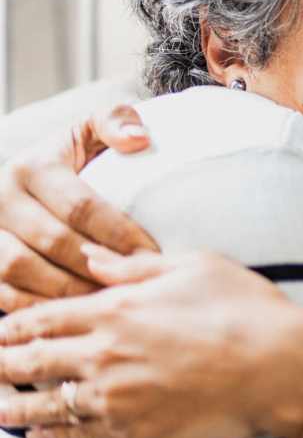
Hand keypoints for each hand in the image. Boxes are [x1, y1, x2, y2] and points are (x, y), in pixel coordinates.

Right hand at [0, 103, 155, 311]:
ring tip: (108, 302)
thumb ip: (115, 122)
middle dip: (97, 267)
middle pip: (52, 242)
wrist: (28, 179)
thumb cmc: (72, 159)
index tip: (152, 254)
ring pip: (21, 271)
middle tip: (135, 285)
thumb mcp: (89, 131)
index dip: (118, 234)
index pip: (80, 206)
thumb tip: (138, 138)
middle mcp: (0, 199)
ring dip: (67, 290)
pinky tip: (74, 314)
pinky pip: (3, 293)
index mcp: (32, 166)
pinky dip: (37, 307)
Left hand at [0, 247, 302, 437]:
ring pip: (47, 404)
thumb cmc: (245, 309)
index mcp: (116, 310)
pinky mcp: (135, 431)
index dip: (11, 324)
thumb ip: (135, 265)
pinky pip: (80, 435)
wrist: (279, 366)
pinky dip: (53, 437)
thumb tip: (92, 257)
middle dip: (0, 363)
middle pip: (32, 361)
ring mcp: (117, 397)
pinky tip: (39, 436)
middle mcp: (106, 354)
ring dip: (13, 407)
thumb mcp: (194, 266)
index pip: (44, 317)